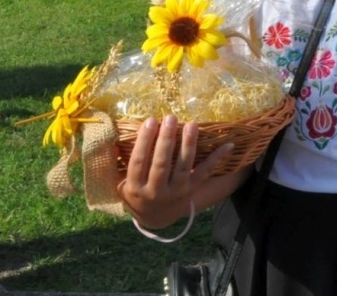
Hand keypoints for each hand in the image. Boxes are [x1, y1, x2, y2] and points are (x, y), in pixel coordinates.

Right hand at [117, 115, 234, 228]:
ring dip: (188, 145)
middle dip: (165, 140)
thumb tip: (107, 138)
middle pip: (161, 163)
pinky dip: (217, 159)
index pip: (138, 162)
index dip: (144, 142)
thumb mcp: (119, 183)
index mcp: (135, 187)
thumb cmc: (135, 192)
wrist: (154, 218)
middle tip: (170, 118)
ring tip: (191, 124)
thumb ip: (115, 164)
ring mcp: (175, 191)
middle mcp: (155, 191)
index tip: (149, 121)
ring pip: (183, 167)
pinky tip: (228, 145)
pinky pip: (205, 173)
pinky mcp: (191, 190)